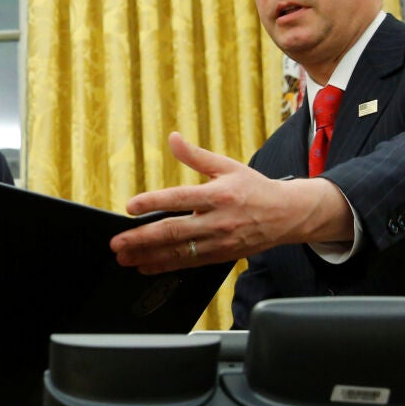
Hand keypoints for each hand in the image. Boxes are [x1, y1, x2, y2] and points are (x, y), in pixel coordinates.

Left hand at [110, 132, 353, 273]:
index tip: (130, 207)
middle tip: (117, 242)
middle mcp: (218, 220)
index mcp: (218, 194)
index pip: (179, 199)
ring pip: (178, 252)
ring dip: (148, 257)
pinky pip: (189, 263)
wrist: (287, 215)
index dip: (153, 203)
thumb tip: (173, 138)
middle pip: (174, 231)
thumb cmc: (253, 188)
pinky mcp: (221, 256)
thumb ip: (195, 156)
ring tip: (125, 258)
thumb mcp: (226, 165)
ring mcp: (219, 242)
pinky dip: (166, 266)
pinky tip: (146, 267)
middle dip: (142, 238)